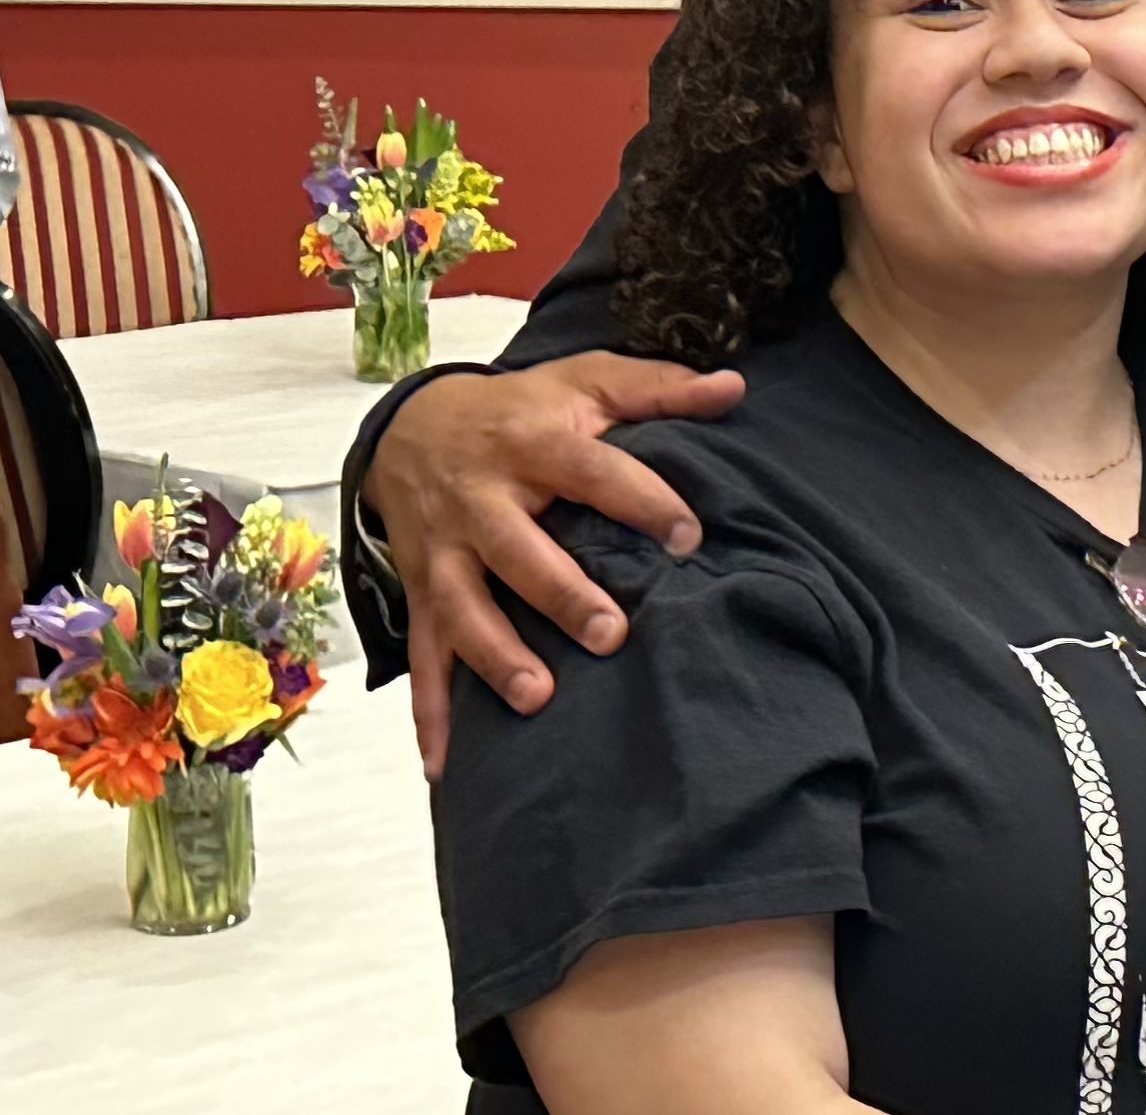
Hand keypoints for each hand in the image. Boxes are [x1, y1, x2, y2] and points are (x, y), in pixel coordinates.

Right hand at [374, 355, 749, 776]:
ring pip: (463, 609)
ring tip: (539, 698)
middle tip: (612, 634)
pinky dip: (430, 714)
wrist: (411, 427)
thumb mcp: (585, 381)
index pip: (591, 471)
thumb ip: (659, 388)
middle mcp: (480, 501)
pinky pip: (423, 655)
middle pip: (517, 551)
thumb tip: (735, 386)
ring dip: (496, 657)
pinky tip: (446, 764)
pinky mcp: (422, 592)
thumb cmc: (520, 410)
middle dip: (560, 595)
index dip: (640, 499)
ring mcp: (444, 552)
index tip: (687, 536)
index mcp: (531, 444)